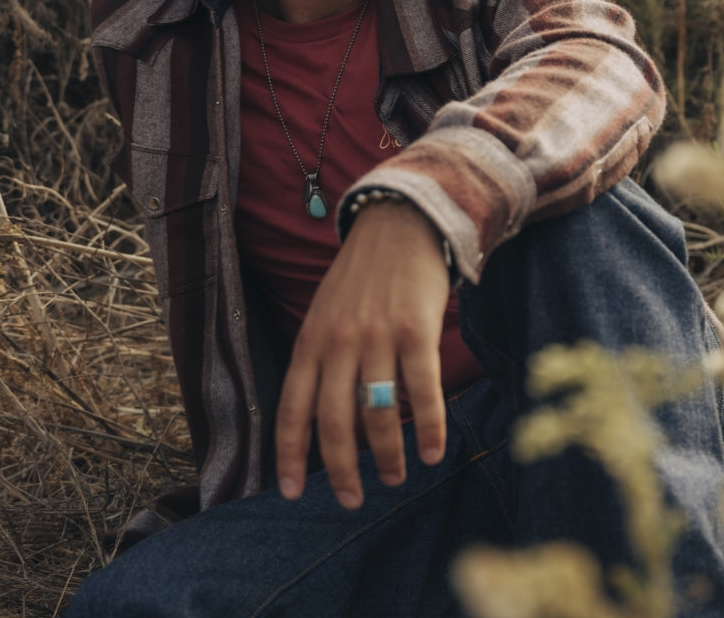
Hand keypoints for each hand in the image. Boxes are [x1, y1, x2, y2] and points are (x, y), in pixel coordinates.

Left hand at [275, 200, 450, 508]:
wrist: (400, 223)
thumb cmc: (363, 275)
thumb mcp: (327, 311)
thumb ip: (323, 357)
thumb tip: (329, 416)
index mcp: (311, 339)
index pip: (292, 409)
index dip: (290, 456)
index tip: (292, 493)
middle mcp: (339, 342)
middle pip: (334, 422)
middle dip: (342, 470)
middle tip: (351, 500)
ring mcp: (377, 336)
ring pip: (377, 414)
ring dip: (387, 455)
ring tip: (396, 477)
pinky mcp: (414, 330)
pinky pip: (421, 391)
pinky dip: (428, 428)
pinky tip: (432, 453)